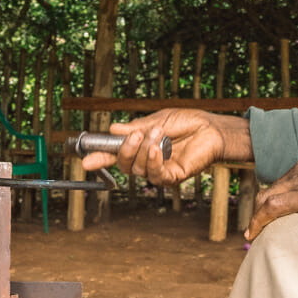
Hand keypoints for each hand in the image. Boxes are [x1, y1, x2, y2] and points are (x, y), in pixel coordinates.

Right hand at [80, 110, 251, 186]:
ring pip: (138, 169)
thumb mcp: (157, 120)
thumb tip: (112, 130)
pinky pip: (155, 175)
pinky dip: (153, 161)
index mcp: (140, 146)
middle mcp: (147, 161)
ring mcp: (159, 170)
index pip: (116, 154)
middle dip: (124, 150)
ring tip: (159, 134)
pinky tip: (158, 149)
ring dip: (145, 149)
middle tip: (134, 135)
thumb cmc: (187, 122)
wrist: (211, 128)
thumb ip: (135, 128)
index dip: (100, 157)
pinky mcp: (172, 177)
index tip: (86, 160)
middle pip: (124, 164)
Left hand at [246, 132, 297, 239]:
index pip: (282, 183)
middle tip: (254, 232)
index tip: (266, 217)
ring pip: (266, 199)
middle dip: (258, 212)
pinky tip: (254, 236)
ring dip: (257, 219)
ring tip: (252, 238)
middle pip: (269, 190)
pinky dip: (259, 222)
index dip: (271, 202)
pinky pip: (273, 209)